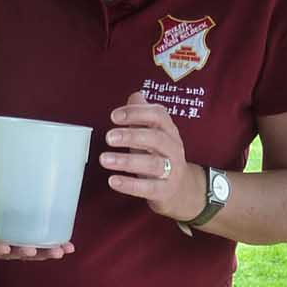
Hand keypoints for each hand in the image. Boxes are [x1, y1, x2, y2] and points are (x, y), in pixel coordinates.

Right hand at [0, 177, 74, 260]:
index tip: (5, 247)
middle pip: (9, 254)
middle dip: (23, 253)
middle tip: (33, 250)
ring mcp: (10, 244)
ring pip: (26, 253)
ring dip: (43, 254)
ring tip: (59, 251)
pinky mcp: (22, 240)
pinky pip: (37, 246)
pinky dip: (51, 247)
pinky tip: (67, 246)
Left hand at [103, 93, 207, 221]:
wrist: (181, 190)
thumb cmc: (160, 157)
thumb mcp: (152, 134)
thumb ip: (143, 115)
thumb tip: (135, 95)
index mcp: (169, 131)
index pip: (158, 115)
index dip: (136, 113)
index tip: (114, 116)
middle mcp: (173, 148)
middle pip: (156, 138)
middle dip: (131, 135)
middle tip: (108, 137)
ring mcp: (171, 170)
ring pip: (152, 164)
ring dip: (126, 161)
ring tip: (104, 159)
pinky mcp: (164, 191)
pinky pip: (148, 188)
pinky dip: (130, 184)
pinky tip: (113, 181)